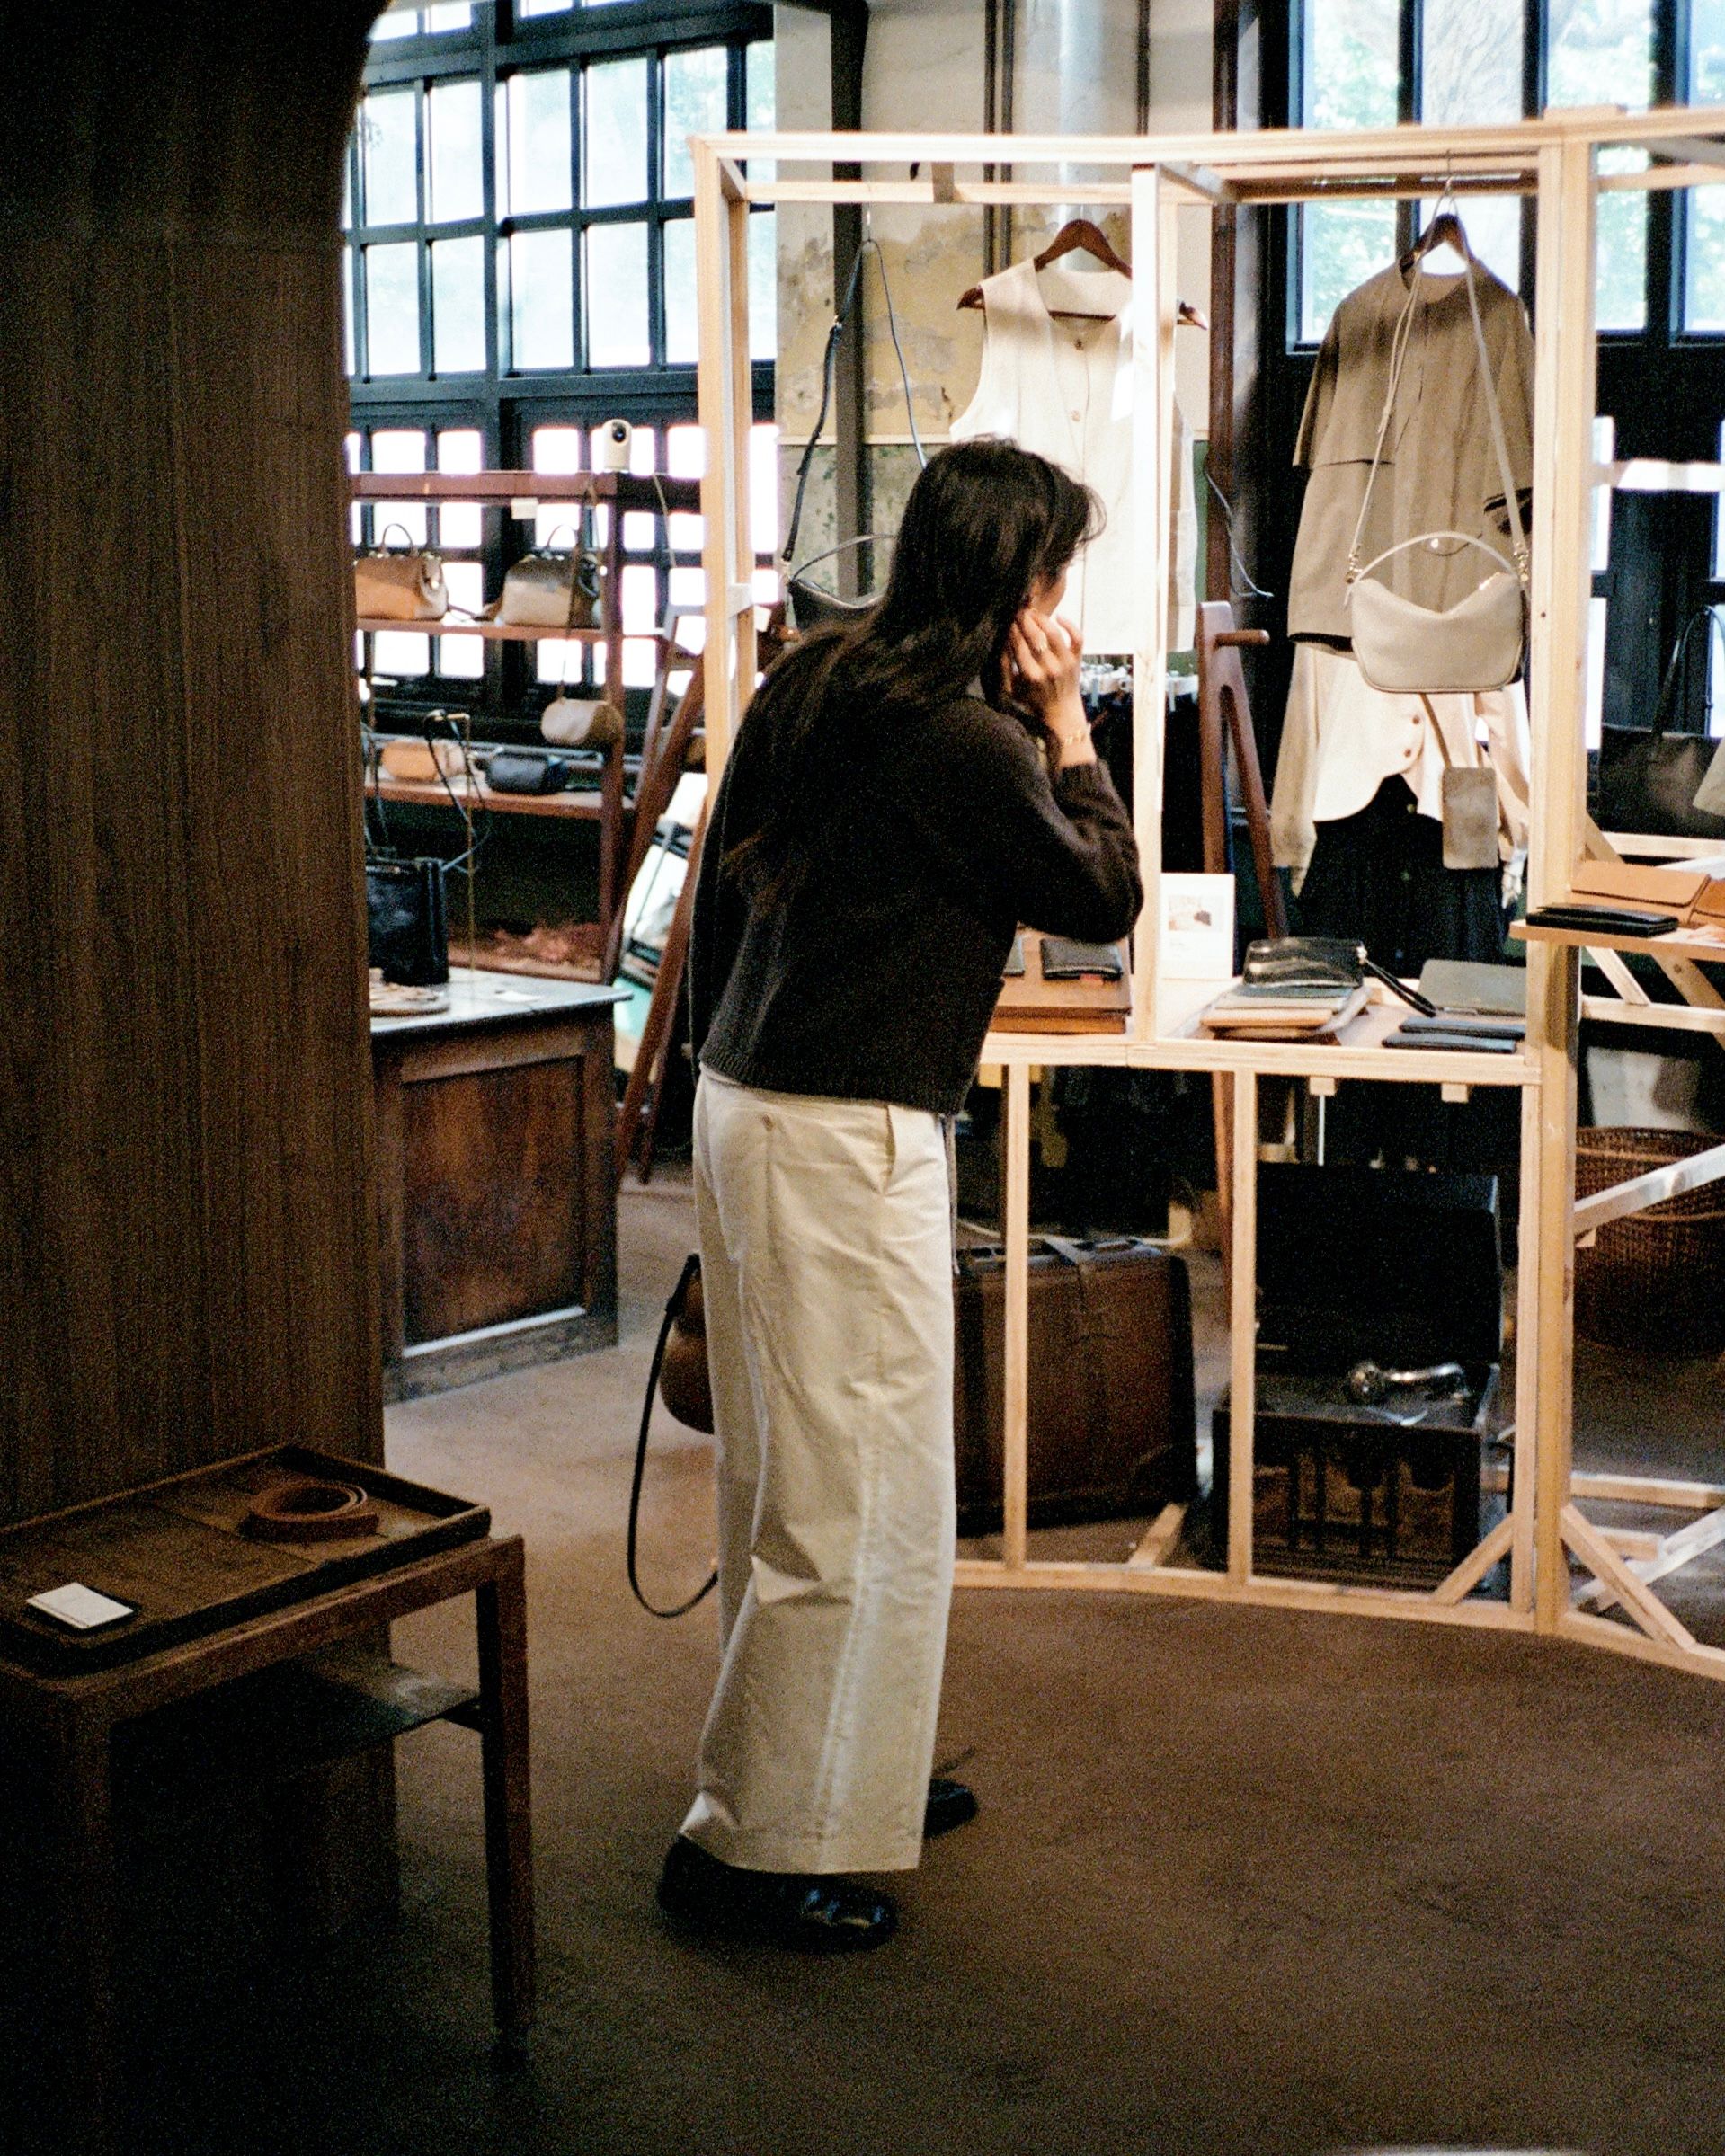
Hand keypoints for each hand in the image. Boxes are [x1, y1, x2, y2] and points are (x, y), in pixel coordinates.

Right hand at [1008, 608, 1093, 766]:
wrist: (1061, 712)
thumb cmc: (1034, 700)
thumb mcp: (1013, 690)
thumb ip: (1004, 670)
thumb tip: (1000, 645)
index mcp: (1031, 676)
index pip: (1019, 646)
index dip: (1012, 631)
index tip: (1008, 622)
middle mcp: (1049, 668)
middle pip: (1036, 637)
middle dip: (1025, 621)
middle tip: (1019, 613)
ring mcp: (1066, 663)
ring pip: (1054, 633)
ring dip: (1043, 619)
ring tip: (1034, 613)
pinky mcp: (1077, 660)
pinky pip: (1077, 637)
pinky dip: (1070, 624)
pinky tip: (1059, 617)